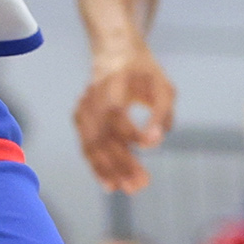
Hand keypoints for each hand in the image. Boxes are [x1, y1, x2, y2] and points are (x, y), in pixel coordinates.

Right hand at [73, 39, 177, 193]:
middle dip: (120, 162)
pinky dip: (96, 166)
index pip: (116, 114)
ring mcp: (83, 110)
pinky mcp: (81, 120)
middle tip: (139, 184)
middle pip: (102, 135)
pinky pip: (87, 147)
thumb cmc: (143, 72)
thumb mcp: (162, 86)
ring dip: (107, 169)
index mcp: (112, 85)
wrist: (115, 54)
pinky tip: (109, 183)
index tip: (152, 145)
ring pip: (91, 145)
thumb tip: (157, 139)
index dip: (132, 132)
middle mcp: (92, 99)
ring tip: (125, 188)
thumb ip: (161, 111)